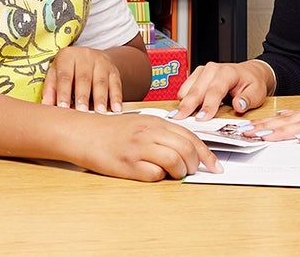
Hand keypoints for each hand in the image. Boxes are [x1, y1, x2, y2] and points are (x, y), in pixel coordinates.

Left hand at [41, 46, 122, 112]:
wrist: (91, 56)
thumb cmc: (69, 69)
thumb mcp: (56, 72)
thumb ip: (50, 88)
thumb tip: (45, 106)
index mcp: (67, 56)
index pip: (65, 76)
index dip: (63, 92)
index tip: (63, 107)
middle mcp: (85, 57)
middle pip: (84, 78)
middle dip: (83, 96)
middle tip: (82, 112)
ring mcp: (101, 63)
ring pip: (101, 82)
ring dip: (100, 98)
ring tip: (99, 112)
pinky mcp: (113, 71)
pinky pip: (116, 84)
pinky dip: (116, 98)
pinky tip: (116, 109)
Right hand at [75, 113, 221, 181]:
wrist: (85, 133)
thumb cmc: (113, 131)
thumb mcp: (141, 124)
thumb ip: (162, 133)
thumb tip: (186, 149)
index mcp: (156, 122)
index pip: (190, 136)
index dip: (206, 153)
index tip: (214, 165)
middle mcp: (149, 132)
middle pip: (186, 148)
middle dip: (196, 164)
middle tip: (193, 171)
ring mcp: (139, 148)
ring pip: (174, 160)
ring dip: (180, 172)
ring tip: (176, 174)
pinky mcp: (128, 165)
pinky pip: (154, 174)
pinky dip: (160, 177)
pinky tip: (154, 174)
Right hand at [169, 60, 273, 120]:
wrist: (249, 73)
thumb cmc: (252, 83)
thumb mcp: (257, 93)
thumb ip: (248, 99)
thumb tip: (239, 105)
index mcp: (228, 72)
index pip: (215, 90)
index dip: (208, 105)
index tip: (201, 118)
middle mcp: (212, 69)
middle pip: (197, 89)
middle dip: (188, 105)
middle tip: (179, 119)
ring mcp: (202, 72)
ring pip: (188, 88)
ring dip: (183, 103)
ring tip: (178, 117)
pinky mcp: (196, 76)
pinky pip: (185, 89)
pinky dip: (183, 100)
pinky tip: (183, 110)